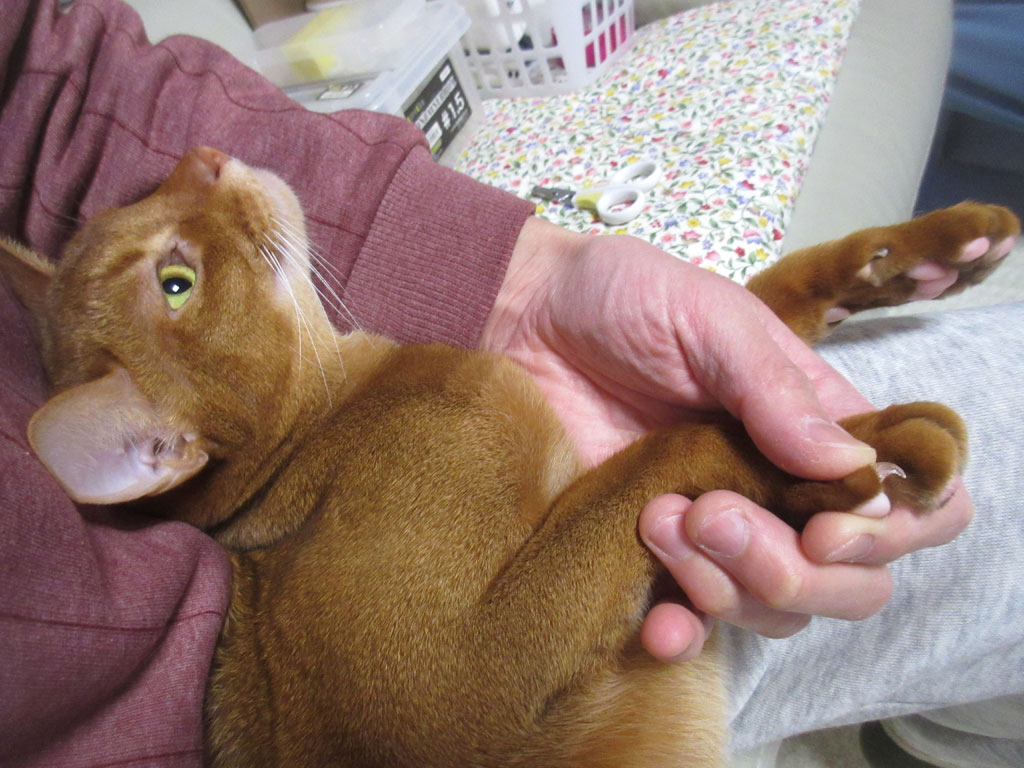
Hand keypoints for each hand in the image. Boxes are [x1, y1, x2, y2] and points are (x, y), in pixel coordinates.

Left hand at [483, 217, 972, 660]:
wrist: (520, 320)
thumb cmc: (618, 297)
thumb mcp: (706, 317)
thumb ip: (776, 389)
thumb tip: (851, 468)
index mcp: (813, 421)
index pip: (904, 498)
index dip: (891, 530)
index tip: (825, 527)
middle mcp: (780, 484)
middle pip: (852, 577)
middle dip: (800, 571)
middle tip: (715, 516)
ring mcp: (719, 526)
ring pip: (781, 609)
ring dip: (732, 588)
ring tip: (657, 520)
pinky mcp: (655, 553)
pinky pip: (696, 622)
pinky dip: (687, 634)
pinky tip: (657, 628)